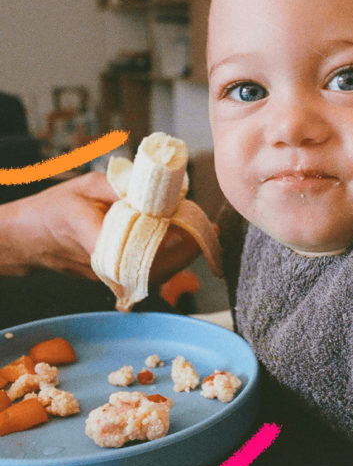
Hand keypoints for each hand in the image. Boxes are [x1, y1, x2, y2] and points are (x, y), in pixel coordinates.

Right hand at [0, 173, 202, 281]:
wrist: (28, 239)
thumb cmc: (55, 208)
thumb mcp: (85, 186)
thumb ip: (120, 186)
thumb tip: (158, 186)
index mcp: (91, 236)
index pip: (136, 248)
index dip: (169, 241)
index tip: (190, 226)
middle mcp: (103, 264)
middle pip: (154, 267)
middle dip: (187, 249)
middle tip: (210, 229)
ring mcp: (109, 276)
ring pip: (155, 275)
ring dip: (184, 256)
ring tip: (205, 234)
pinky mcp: (114, 280)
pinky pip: (149, 274)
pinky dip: (172, 260)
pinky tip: (188, 243)